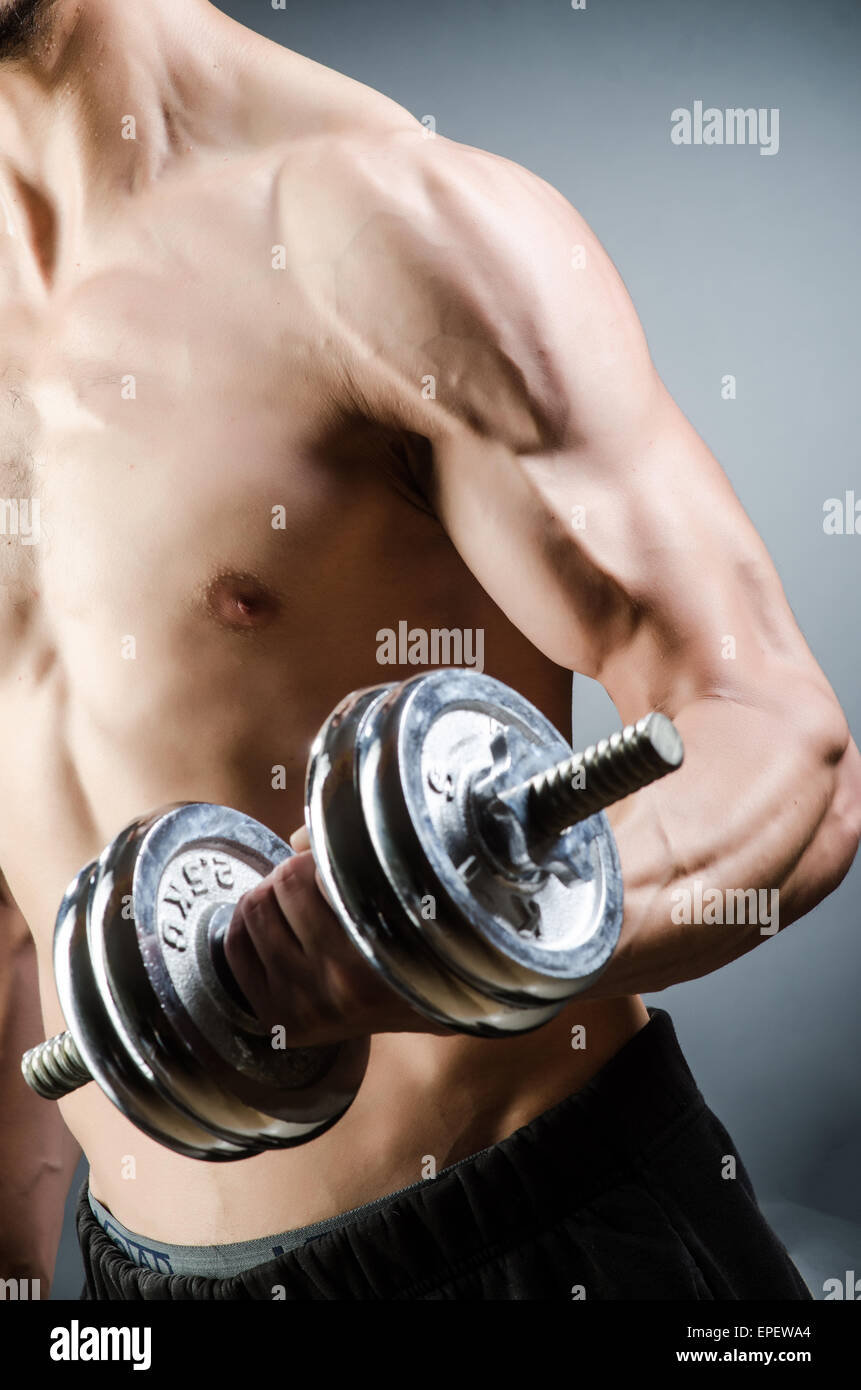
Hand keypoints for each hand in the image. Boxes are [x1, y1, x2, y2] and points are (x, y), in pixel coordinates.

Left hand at [222, 826, 451, 1045]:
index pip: (320, 872)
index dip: (323, 858)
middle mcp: (337, 981)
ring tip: (292, 902)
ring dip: (270, 895)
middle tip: (309, 879)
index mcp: (375, 946)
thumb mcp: (398, 892)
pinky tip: (272, 922)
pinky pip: (236, 946)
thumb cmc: (411, 939)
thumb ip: (350, 857)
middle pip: (281, 884)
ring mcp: (304, 1004)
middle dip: (293, 873)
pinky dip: (248, 923)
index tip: (333, 865)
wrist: (424, 1006)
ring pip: (253, 910)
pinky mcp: (278, 1018)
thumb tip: (295, 840)